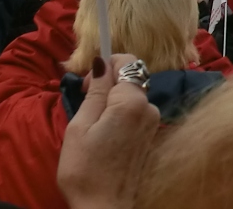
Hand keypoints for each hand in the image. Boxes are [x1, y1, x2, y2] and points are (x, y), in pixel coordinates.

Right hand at [58, 55, 158, 208]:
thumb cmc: (86, 170)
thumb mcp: (80, 127)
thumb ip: (95, 91)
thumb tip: (102, 63)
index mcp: (132, 102)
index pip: (127, 62)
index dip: (105, 66)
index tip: (86, 84)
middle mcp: (149, 108)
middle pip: (130, 78)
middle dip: (108, 84)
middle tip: (85, 105)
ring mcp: (153, 123)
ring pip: (132, 97)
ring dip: (112, 102)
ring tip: (93, 126)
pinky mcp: (151, 137)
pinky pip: (135, 114)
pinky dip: (120, 115)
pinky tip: (105, 136)